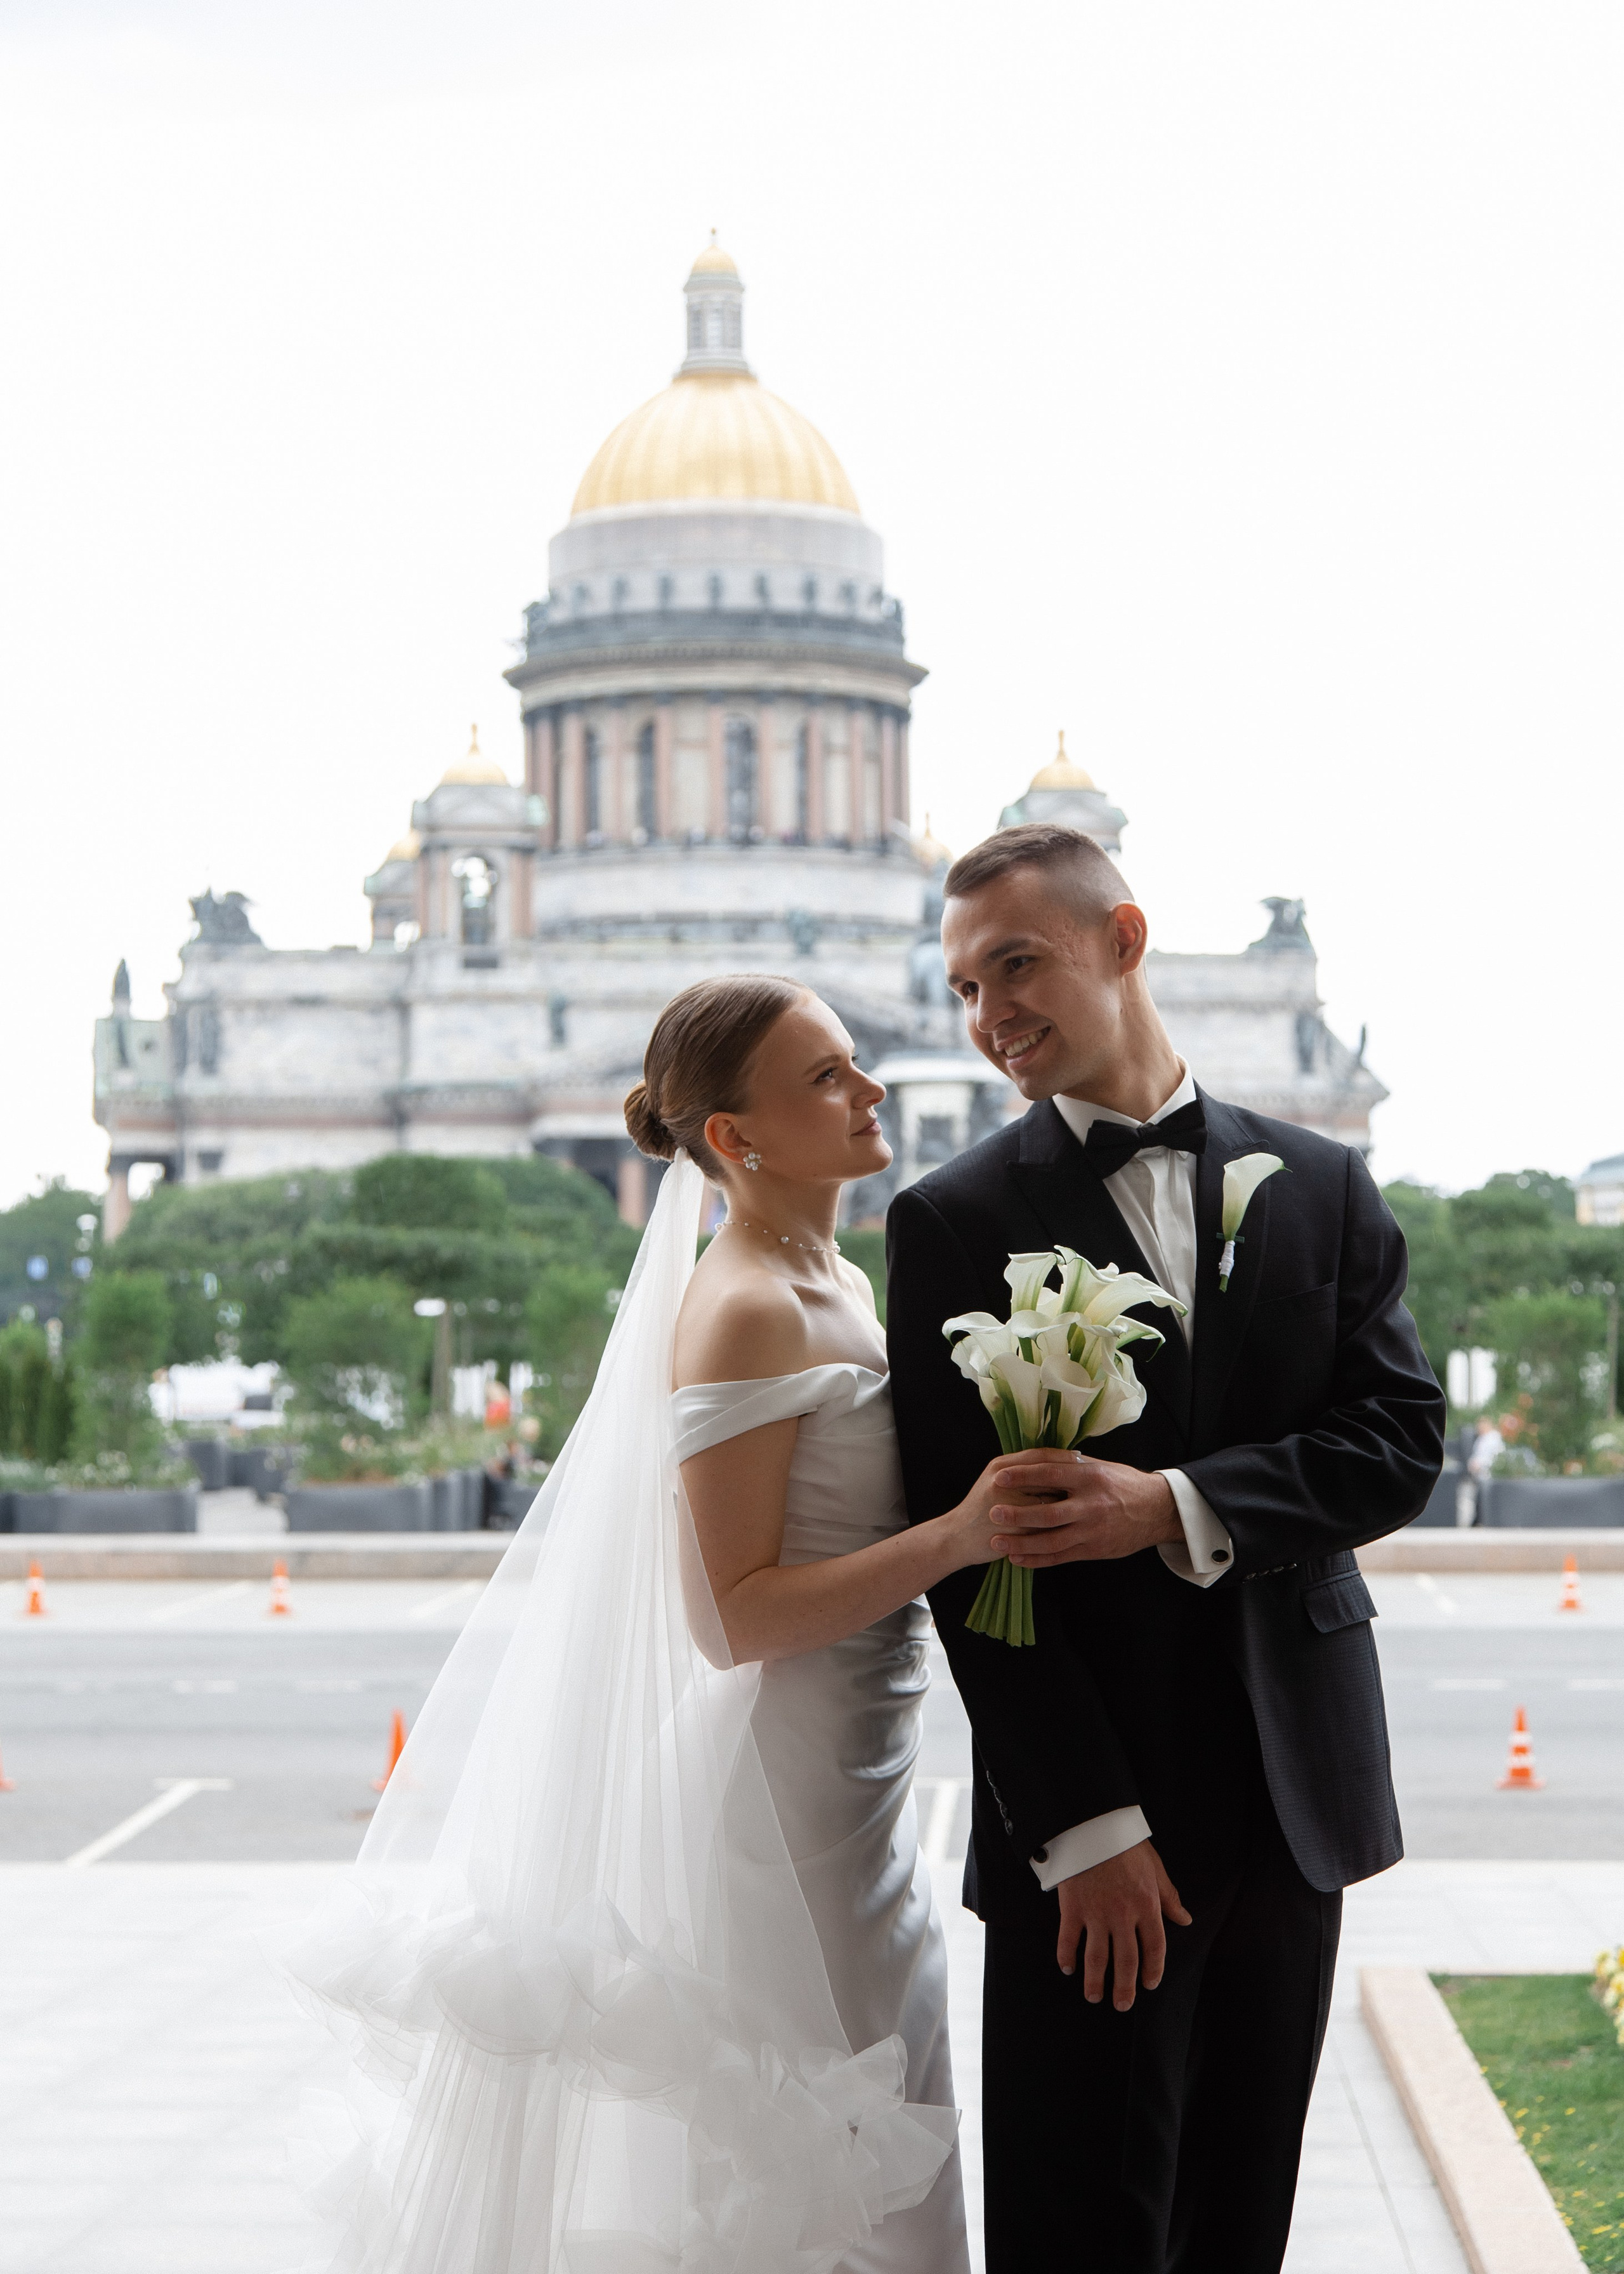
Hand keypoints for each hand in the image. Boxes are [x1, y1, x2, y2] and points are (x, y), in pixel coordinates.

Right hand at [942, 1447, 1073, 1571]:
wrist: (956, 1538)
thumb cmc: (981, 1509)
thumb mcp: (996, 1480)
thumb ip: (1022, 1471)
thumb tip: (1058, 1462)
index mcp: (1001, 1467)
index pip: (1040, 1456)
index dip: (1064, 1458)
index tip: (1084, 1460)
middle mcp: (1002, 1481)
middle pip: (1049, 1476)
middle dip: (1072, 1480)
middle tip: (1093, 1482)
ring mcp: (1006, 1506)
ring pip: (1049, 1501)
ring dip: (1070, 1503)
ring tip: (1086, 1504)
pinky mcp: (1010, 1529)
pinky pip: (1043, 1526)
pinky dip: (1059, 1525)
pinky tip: (1072, 1525)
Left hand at [987, 1453, 1182, 1564]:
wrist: (1158, 1510)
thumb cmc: (1125, 1484)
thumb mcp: (1101, 1466)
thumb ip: (1071, 1465)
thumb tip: (1036, 1457)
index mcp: (1091, 1477)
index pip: (1051, 1474)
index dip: (1024, 1476)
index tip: (1000, 1477)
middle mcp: (1091, 1505)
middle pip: (1048, 1513)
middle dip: (1018, 1514)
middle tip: (993, 1512)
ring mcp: (1092, 1531)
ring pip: (1052, 1541)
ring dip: (1022, 1544)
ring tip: (997, 1543)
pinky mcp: (1094, 1550)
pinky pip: (1061, 1557)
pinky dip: (1038, 1560)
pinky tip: (1019, 1560)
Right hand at [1056, 1839, 1191, 2005]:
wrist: (1092, 1823)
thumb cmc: (1126, 1844)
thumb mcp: (1155, 1868)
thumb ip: (1169, 1897)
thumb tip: (1185, 1920)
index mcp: (1147, 1905)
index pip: (1154, 1947)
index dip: (1153, 1970)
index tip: (1150, 1985)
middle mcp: (1123, 1914)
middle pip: (1126, 1960)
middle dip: (1124, 1987)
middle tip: (1122, 2005)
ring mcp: (1096, 1913)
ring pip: (1097, 1957)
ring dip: (1095, 1981)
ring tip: (1094, 1997)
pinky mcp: (1072, 1907)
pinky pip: (1068, 1939)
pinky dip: (1066, 1956)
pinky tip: (1067, 1968)